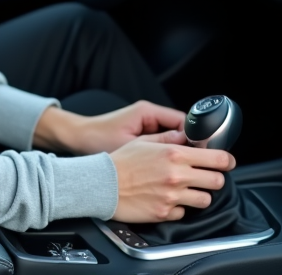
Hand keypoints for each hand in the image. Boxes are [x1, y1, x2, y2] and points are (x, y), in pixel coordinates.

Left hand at [33, 101, 186, 154]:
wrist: (78, 138)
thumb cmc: (98, 139)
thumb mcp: (130, 144)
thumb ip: (158, 143)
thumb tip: (185, 146)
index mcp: (148, 112)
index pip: (182, 120)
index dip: (195, 137)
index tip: (204, 152)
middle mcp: (149, 115)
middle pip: (180, 129)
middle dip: (189, 146)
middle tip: (198, 164)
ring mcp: (145, 125)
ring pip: (172, 138)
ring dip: (178, 152)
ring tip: (186, 169)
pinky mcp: (141, 135)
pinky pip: (161, 144)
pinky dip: (167, 155)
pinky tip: (170, 169)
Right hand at [110, 137, 234, 222]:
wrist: (101, 185)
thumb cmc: (120, 161)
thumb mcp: (144, 141)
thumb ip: (170, 139)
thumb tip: (188, 138)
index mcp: (174, 154)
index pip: (217, 159)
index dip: (226, 160)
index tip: (226, 162)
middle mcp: (177, 176)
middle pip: (217, 181)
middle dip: (213, 178)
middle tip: (205, 176)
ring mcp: (172, 197)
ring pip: (205, 200)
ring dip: (199, 194)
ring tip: (186, 189)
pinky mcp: (164, 213)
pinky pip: (184, 212)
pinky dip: (179, 207)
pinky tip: (167, 199)